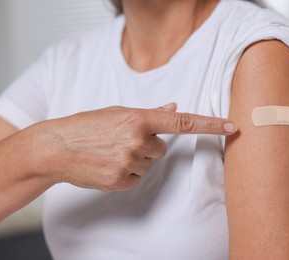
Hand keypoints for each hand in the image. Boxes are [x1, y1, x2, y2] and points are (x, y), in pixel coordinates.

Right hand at [38, 103, 237, 191]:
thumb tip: (173, 107)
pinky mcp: (122, 180)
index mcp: (138, 118)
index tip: (232, 127)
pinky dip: (127, 173)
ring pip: (149, 163)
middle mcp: (138, 140)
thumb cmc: (86, 126)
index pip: (183, 122)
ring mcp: (130, 162)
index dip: (210, 124)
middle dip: (148, 145)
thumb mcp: (117, 111)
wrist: (56, 148)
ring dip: (136, 159)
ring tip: (112, 152)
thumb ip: (149, 112)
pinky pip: (137, 178)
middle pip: (162, 148)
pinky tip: (108, 164)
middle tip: (122, 141)